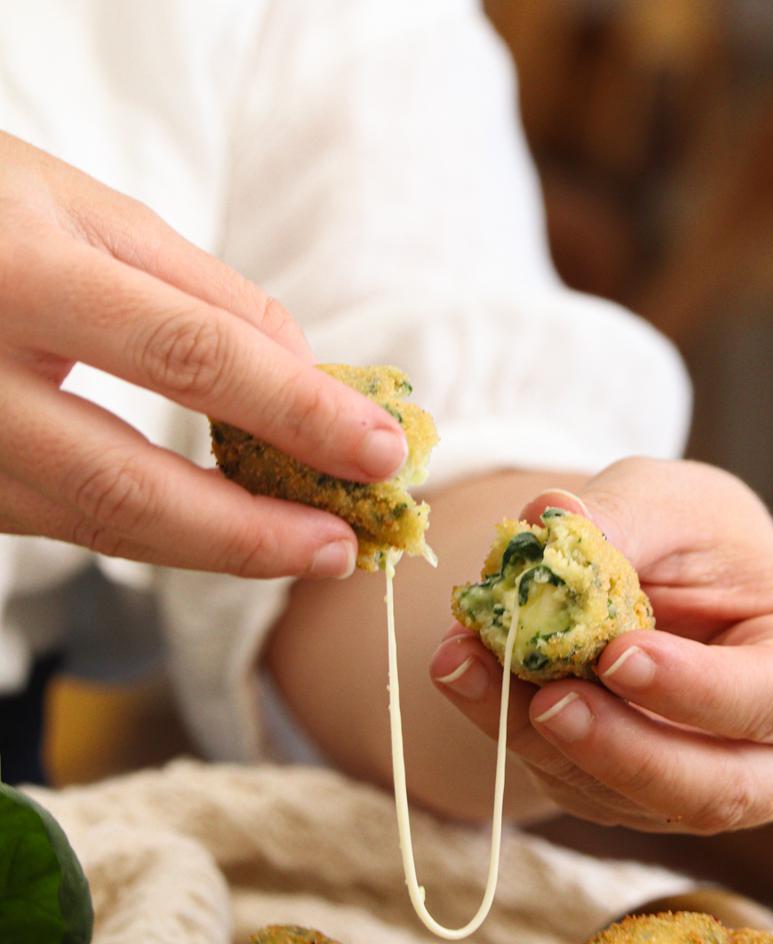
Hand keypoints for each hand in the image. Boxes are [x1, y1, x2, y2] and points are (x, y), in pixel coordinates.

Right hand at [0, 133, 407, 577]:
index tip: (380, 450)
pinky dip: (160, 533)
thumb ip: (200, 290)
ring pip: (99, 524)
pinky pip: (72, 522)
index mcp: (20, 275)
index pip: (188, 355)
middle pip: (129, 486)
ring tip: (307, 548)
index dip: (296, 412)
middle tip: (344, 546)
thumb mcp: (83, 208)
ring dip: (216, 549)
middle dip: (253, 531)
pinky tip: (226, 529)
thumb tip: (306, 372)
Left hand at [429, 458, 772, 833]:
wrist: (668, 581)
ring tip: (465, 660)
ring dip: (534, 734)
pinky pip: (570, 784)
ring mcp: (702, 796)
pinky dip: (510, 730)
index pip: (771, 702)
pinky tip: (467, 674)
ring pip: (621, 796)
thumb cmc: (696, 539)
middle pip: (707, 790)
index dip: (694, 691)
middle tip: (545, 698)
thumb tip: (544, 520)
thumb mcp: (670, 504)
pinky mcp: (630, 802)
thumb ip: (620, 516)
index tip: (617, 654)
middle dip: (616, 747)